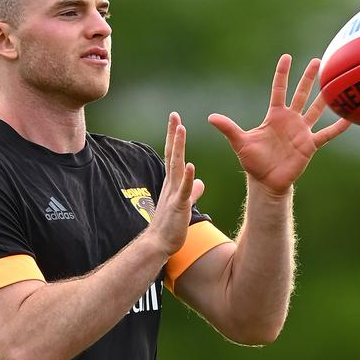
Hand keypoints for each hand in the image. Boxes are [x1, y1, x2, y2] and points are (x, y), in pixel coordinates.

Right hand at [147, 112, 204, 255]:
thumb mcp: (184, 204)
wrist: (159, 243)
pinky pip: (183, 190)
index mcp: (173, 182)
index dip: (175, 138)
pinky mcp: (178, 206)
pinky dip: (187, 177)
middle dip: (174, 134)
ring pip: (176, 166)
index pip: (173, 155)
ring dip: (179, 147)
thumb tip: (200, 183)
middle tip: (174, 115)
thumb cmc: (170, 225)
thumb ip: (192, 191)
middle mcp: (171, 184)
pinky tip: (191, 165)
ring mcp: (173, 194)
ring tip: (181, 129)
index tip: (176, 120)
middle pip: (172, 154)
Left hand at [209, 55, 350, 195]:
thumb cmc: (253, 162)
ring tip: (337, 82)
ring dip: (325, 97)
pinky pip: (326, 134)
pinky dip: (338, 127)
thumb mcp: (240, 143)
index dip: (282, 74)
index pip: (279, 90)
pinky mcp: (309, 145)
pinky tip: (350, 117)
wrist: (266, 181)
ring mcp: (301, 131)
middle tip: (318, 61)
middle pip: (301, 94)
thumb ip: (229, 128)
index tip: (286, 57)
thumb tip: (211, 117)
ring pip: (316, 109)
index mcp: (274, 116)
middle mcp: (290, 120)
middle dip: (308, 78)